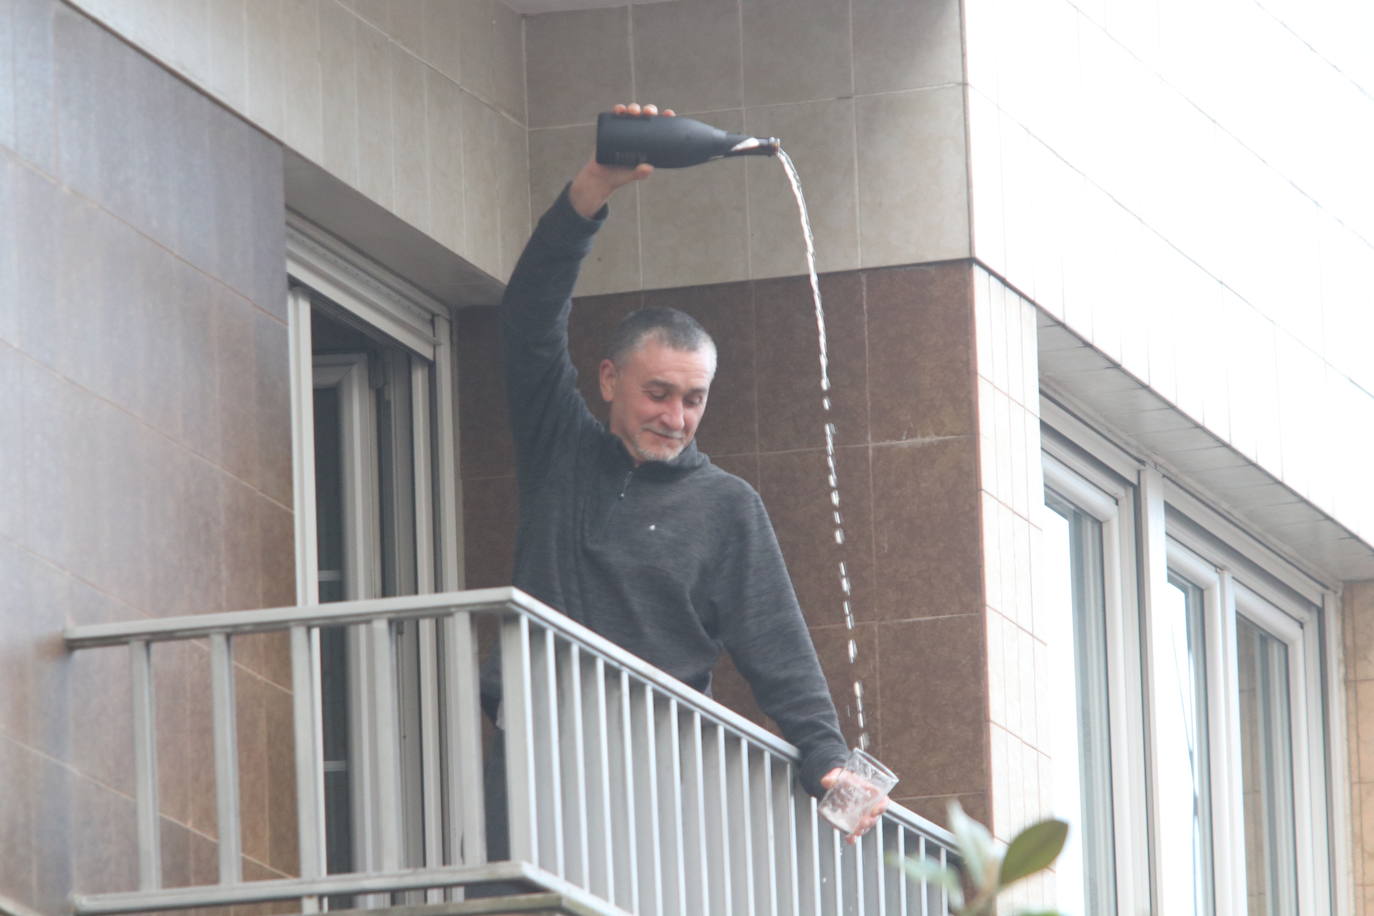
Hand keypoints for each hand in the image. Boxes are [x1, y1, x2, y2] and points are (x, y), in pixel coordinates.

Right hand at [568, 102, 676, 217]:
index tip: (669, 113)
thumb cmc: (620, 176)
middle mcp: (636, 133)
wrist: (600, 177)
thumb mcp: (632, 175)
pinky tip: (620, 109)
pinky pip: (615, 116)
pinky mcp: (611, 129)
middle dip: (649, 110)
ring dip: (634, 108)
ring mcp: (623, 129)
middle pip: (646, 116)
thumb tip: (648, 168)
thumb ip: (640, 173)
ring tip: (633, 111)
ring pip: (631, 113)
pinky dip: (618, 110)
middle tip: (649, 113)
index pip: (658, 127)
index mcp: (646, 142)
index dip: (665, 118)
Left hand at [821, 767, 889, 844]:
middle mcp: (869, 806)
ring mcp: (861, 815)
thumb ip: (833, 777)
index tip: (875, 810)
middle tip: (863, 822)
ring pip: (866, 826)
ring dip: (862, 829)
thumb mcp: (839, 774)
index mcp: (871, 792)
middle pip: (875, 817)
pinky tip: (849, 839)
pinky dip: (853, 837)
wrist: (834, 785)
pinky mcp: (852, 822)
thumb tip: (825, 781)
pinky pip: (855, 832)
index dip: (882, 807)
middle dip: (870, 821)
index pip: (883, 801)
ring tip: (855, 831)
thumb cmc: (842, 778)